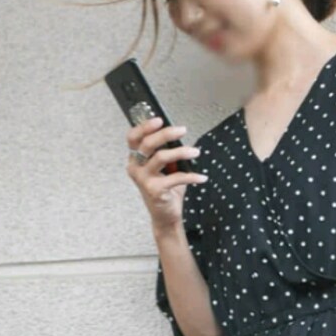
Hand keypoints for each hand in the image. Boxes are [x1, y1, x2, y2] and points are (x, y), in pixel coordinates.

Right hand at [126, 116, 206, 233]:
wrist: (165, 216)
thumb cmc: (166, 190)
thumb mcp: (164, 168)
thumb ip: (165, 151)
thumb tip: (178, 133)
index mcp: (135, 160)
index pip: (133, 138)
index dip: (144, 127)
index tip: (159, 119)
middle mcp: (135, 168)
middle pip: (147, 144)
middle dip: (166, 134)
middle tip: (182, 130)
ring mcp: (143, 180)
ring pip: (161, 157)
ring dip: (182, 152)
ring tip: (196, 152)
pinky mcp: (154, 190)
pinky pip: (176, 177)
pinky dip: (191, 176)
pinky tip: (201, 177)